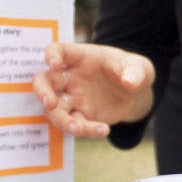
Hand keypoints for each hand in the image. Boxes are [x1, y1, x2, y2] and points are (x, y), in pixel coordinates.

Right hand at [32, 42, 154, 137]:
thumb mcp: (139, 67)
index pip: (58, 50)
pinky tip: (103, 131)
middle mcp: (71, 77)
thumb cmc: (132, 70)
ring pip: (55, 109)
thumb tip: (130, 82)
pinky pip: (75, 124)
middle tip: (49, 103)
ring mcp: (73, 97)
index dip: (51, 56)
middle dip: (42, 92)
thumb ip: (134, 72)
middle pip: (44, 81)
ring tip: (78, 129)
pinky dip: (86, 130)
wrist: (137, 93)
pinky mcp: (81, 115)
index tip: (55, 64)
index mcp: (81, 57)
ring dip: (62, 120)